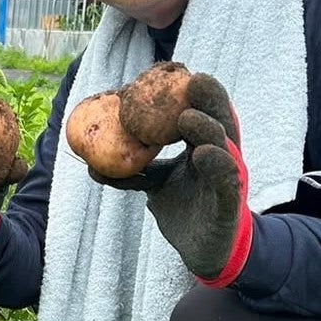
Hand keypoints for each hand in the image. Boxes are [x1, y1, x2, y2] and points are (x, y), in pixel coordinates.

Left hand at [91, 73, 252, 285]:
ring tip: (188, 117)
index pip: (201, 110)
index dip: (191, 90)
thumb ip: (129, 172)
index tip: (173, 69)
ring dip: (206, 129)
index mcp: (204, 144)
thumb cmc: (183, 207)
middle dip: (209, 98)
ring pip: (224, 147)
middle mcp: (221, 155)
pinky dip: (217, 166)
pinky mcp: (230, 204)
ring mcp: (229, 178)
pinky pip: (227, 182)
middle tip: (193, 79)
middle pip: (219, 119)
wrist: (204, 251)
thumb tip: (89, 164)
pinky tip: (204, 154)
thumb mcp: (154, 184)